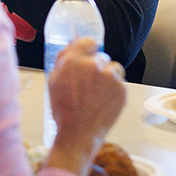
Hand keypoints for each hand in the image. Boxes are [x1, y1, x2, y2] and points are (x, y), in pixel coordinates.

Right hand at [44, 38, 126, 169]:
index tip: (88, 57)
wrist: (78, 134)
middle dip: (96, 67)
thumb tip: (71, 46)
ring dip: (107, 77)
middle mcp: (93, 65)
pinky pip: (120, 83)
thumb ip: (63, 60)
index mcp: (73, 61)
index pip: (89, 41)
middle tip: (89, 84)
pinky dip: (114, 90)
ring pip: (113, 69)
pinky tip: (103, 101)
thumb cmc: (64, 110)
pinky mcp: (122, 89)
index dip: (88, 50)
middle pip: (101, 57)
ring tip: (97, 94)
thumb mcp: (53, 81)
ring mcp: (110, 77)